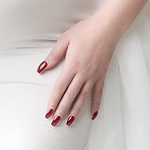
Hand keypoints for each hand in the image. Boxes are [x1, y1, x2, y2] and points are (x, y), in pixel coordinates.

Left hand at [37, 10, 121, 125]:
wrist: (107, 27)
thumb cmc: (86, 31)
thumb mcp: (65, 40)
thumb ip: (53, 56)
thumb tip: (41, 68)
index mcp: (72, 65)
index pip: (60, 88)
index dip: (53, 101)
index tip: (48, 112)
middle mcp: (83, 74)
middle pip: (70, 96)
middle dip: (62, 110)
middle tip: (55, 122)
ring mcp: (94, 76)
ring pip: (83, 98)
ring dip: (76, 111)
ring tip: (69, 121)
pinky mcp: (102, 75)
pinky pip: (98, 93)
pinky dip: (96, 104)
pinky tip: (93, 114)